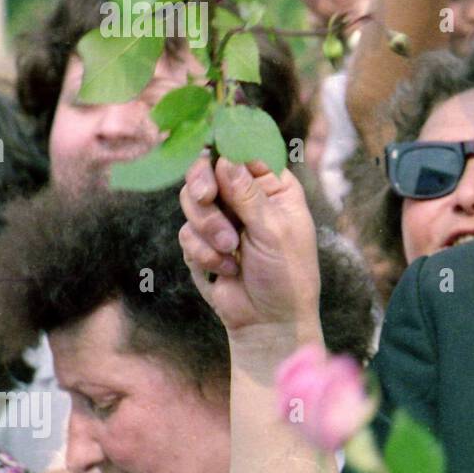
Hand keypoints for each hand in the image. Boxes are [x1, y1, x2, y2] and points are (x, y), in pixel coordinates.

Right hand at [178, 157, 321, 343]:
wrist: (268, 321)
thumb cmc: (287, 274)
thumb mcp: (275, 231)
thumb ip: (248, 195)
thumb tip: (226, 160)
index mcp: (275, 187)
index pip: (245, 153)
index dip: (225, 151)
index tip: (212, 156)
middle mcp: (246, 197)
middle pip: (208, 169)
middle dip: (202, 184)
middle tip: (205, 197)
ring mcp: (222, 218)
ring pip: (192, 200)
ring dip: (208, 227)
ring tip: (230, 250)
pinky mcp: (202, 243)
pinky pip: (186, 233)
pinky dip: (203, 252)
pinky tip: (226, 269)